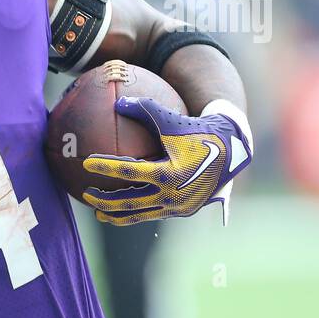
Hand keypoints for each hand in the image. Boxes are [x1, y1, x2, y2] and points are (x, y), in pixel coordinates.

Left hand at [81, 96, 252, 224]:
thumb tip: (117, 102)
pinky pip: (153, 214)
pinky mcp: (183, 212)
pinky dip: (136, 213)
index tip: (86, 162)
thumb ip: (145, 109)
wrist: (232, 152)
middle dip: (104, 201)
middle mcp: (174, 194)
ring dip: (117, 215)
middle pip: (130, 202)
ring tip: (97, 213)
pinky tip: (121, 209)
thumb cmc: (197, 131)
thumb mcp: (172, 119)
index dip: (105, 166)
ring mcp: (179, 207)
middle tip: (86, 193)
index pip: (129, 171)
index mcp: (170, 173)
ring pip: (140, 215)